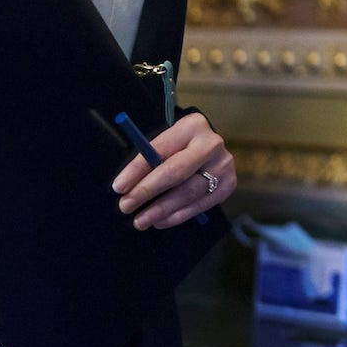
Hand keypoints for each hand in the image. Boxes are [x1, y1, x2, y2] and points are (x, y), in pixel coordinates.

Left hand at [111, 112, 235, 229]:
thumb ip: (149, 159)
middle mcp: (212, 144)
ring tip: (140, 221)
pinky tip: (160, 222)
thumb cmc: (178, 147)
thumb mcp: (165, 143)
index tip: (118, 187)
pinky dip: (178, 216)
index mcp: (192, 125)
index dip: (138, 169)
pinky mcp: (228, 184)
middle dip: (148, 191)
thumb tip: (125, 187)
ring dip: (161, 210)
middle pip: (177, 171)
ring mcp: (224, 165)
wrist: (208, 149)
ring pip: (189, 192)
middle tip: (126, 206)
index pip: (161, 149)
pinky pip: (200, 205)